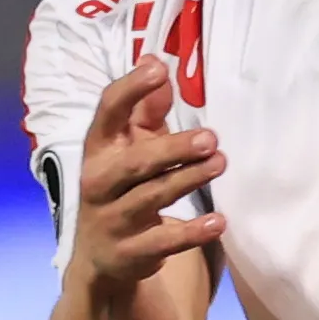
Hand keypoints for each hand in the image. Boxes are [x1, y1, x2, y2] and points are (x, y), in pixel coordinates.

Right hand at [72, 59, 225, 288]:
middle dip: (172, 149)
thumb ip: (146, 111)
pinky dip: (191, 232)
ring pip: (151, 197)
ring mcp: (112, 219)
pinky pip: (163, 241)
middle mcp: (98, 182)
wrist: (99, 257)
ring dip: (188, 180)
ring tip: (220, 163)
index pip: (107, 112)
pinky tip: (218, 222)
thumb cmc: (124, 185)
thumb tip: (157, 62)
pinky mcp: (130, 252)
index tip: (157, 70)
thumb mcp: (131, 147)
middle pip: (135, 162)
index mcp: (98, 149)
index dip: (129, 89)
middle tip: (211, 138)